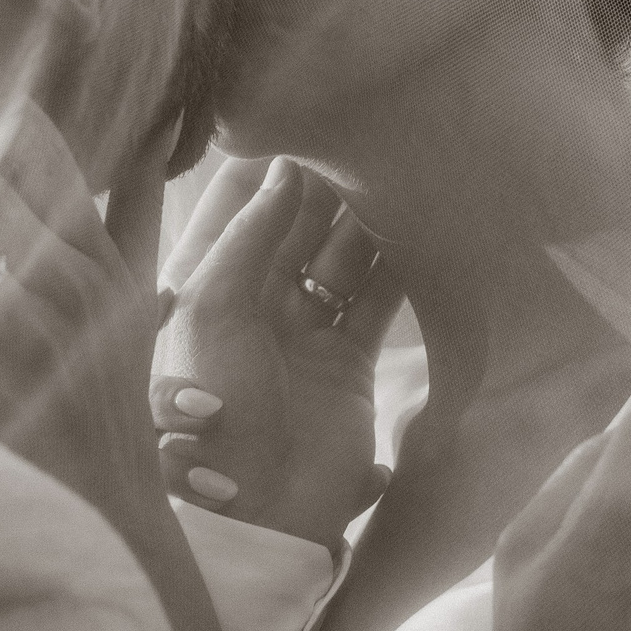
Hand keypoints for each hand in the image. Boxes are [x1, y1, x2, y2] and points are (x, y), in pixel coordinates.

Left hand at [149, 157, 405, 549]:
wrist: (255, 517)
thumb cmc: (212, 415)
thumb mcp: (213, 312)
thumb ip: (250, 238)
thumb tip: (287, 169)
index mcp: (205, 286)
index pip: (234, 205)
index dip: (266, 162)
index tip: (302, 113)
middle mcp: (253, 303)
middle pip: (296, 224)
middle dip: (330, 181)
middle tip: (368, 128)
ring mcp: (302, 332)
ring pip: (342, 255)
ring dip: (370, 217)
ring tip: (403, 162)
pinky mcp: (347, 364)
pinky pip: (377, 299)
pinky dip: (400, 266)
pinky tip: (425, 225)